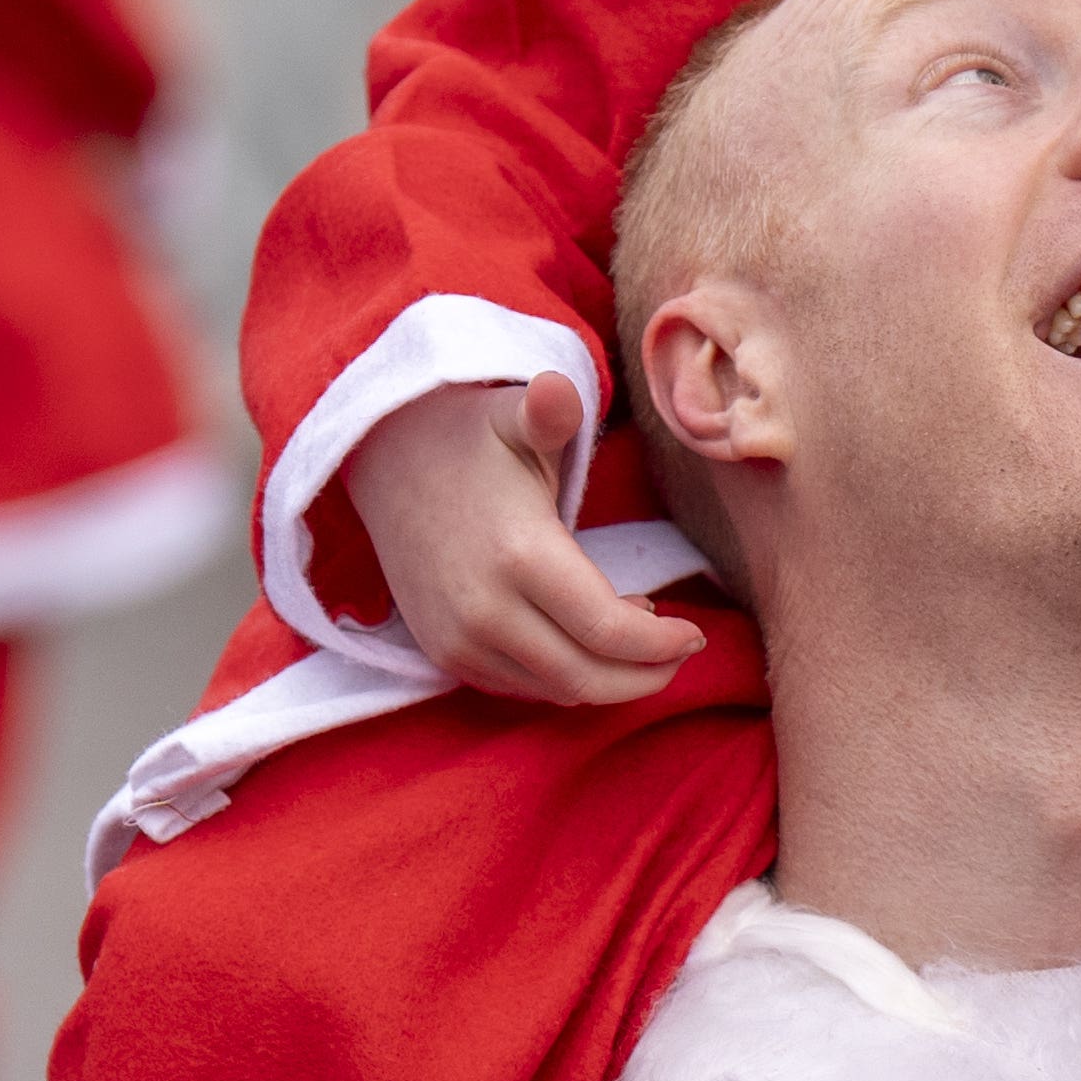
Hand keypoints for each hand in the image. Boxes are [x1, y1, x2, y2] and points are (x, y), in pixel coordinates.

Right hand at [344, 376, 704, 702]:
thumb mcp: (514, 418)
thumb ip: (549, 413)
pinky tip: (586, 640)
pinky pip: (521, 689)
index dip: (660, 644)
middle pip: (587, 678)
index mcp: (518, 555)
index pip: (608, 631)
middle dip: (646, 675)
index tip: (695, 634)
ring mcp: (460, 641)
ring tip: (636, 633)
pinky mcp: (445, 655)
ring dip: (608, 676)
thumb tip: (556, 390)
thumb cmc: (470, 439)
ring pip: (556, 691)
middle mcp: (485, 612)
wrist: (385, 462)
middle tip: (680, 650)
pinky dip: (565, 677)